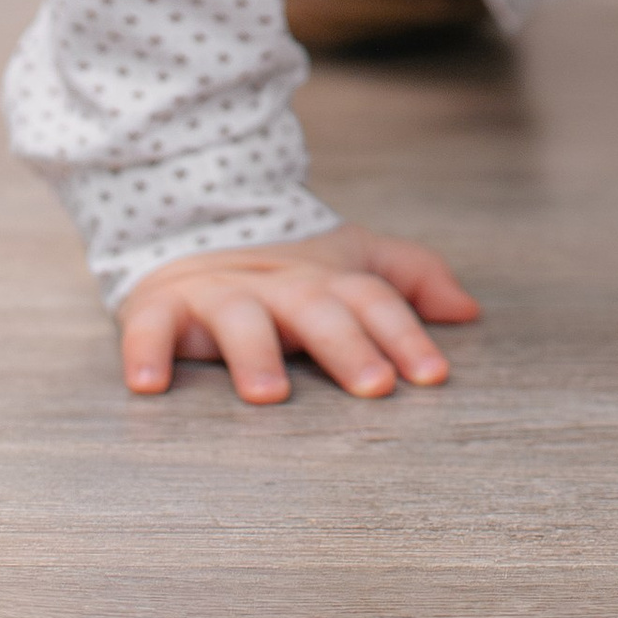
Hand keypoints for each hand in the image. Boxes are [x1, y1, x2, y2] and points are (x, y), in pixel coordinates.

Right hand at [117, 221, 478, 403]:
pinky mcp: (161, 305)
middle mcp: (279, 284)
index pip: (375, 300)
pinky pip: (150, 327)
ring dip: (255, 353)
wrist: (193, 221)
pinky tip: (149, 384)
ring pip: (240, 317)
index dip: (406, 334)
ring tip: (271, 395)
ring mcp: (220, 293)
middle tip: (374, 385)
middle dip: (347, 346)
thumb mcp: (353, 262)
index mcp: (327, 279)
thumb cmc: (289, 268)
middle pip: (317, 309)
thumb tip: (469, 312)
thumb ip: (412, 280)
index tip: (434, 374)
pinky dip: (147, 351)